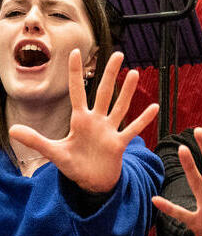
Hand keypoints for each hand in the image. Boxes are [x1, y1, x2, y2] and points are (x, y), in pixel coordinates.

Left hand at [9, 50, 158, 192]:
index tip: (75, 52)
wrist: (91, 183)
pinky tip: (154, 107)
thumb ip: (35, 140)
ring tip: (135, 73)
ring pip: (120, 107)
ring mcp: (109, 131)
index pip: (77, 92)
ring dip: (127, 91)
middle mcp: (96, 121)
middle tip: (117, 54)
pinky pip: (132, 130)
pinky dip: (143, 120)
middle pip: (104, 93)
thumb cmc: (74, 165)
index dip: (75, 73)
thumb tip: (13, 130)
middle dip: (110, 74)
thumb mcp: (54, 153)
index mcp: (80, 120)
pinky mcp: (119, 144)